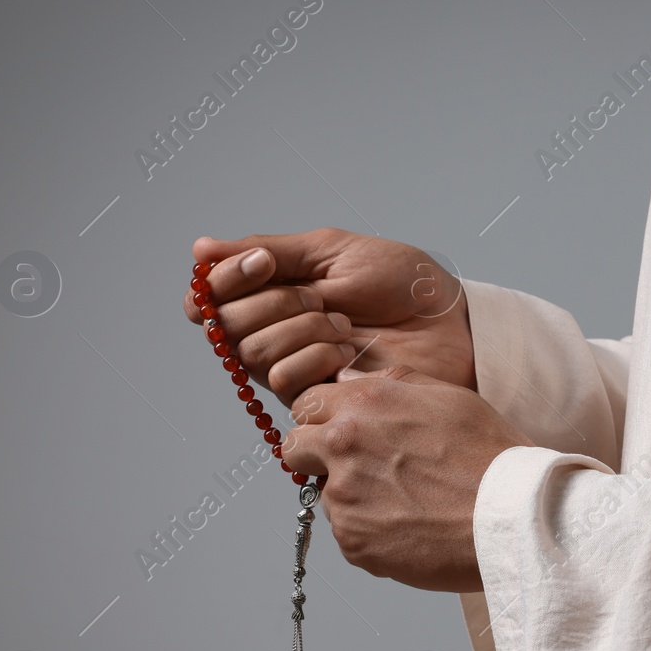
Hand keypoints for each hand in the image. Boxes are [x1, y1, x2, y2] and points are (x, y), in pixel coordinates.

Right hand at [184, 228, 474, 406]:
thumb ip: (270, 251)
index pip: (209, 297)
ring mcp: (293, 369)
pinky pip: (282, 380)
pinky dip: (314, 358)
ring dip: (301, 329)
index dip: (222, 282)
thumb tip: (201, 250)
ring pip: (252, 351)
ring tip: (345, 326)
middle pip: (225, 325)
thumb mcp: (334, 252)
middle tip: (320, 297)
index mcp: (273, 294)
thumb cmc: (403, 285)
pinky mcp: (315, 400)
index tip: (265, 264)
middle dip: (275, 302)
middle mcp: (275, 334)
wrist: (449, 323)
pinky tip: (348, 354)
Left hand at [283, 365, 532, 592]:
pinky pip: (348, 534)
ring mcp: (343, 498)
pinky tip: (412, 527)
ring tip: (407, 502)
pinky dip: (371, 533)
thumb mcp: (450, 398)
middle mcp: (343, 445)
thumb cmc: (492, 456)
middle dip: (317, 456)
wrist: (513, 519)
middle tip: (360, 468)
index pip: (305, 404)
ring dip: (352, 498)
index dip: (323, 417)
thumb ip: (392, 384)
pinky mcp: (352, 542)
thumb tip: (352, 382)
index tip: (341, 431)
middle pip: (294, 448)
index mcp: (364, 404)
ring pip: (325, 495)